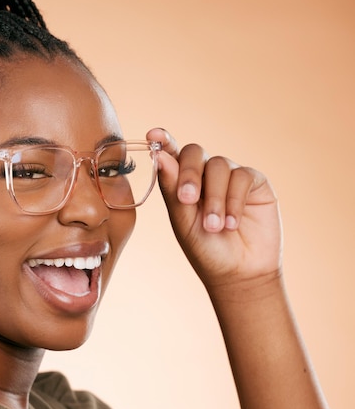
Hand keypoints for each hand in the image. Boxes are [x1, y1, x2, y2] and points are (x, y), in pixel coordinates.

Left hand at [148, 128, 282, 292]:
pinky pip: (242, 176)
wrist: (239, 274)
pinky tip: (232, 224)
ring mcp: (230, 176)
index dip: (163, 141)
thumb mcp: (184, 223)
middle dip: (189, 174)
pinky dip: (234, 200)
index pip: (171, 155)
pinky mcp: (255, 182)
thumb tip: (160, 156)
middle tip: (188, 200)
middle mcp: (205, 175)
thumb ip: (173, 191)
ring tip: (215, 227)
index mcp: (181, 183)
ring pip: (218, 165)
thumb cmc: (207, 250)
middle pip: (193, 153)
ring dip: (215, 198)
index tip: (153, 134)